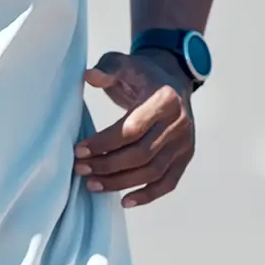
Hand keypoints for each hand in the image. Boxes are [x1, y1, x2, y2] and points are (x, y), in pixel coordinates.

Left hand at [75, 49, 194, 207]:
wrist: (173, 80)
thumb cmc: (141, 74)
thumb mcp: (124, 63)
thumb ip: (107, 68)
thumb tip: (90, 76)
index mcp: (164, 99)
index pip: (132, 129)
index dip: (104, 143)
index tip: (78, 151)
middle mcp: (179, 123)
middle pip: (142, 154)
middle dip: (107, 166)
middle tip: (80, 170)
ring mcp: (185, 142)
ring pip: (153, 172)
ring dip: (121, 183)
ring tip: (92, 185)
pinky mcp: (185, 156)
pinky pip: (168, 182)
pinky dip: (148, 195)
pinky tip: (124, 201)